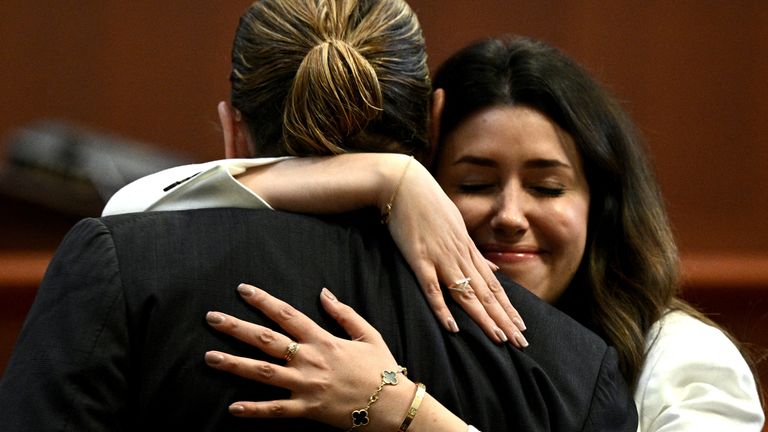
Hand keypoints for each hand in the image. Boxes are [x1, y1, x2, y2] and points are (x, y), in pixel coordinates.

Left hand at [204, 284, 417, 430]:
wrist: (392, 405)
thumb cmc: (381, 369)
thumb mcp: (367, 334)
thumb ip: (343, 313)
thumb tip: (323, 292)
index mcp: (323, 339)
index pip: (286, 314)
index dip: (263, 301)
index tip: (242, 290)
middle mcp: (310, 359)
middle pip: (266, 340)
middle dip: (237, 328)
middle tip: (212, 318)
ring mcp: (306, 385)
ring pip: (263, 372)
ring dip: (234, 364)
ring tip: (209, 357)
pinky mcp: (307, 409)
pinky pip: (276, 409)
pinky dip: (254, 409)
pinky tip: (232, 407)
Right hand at [383, 157, 527, 346]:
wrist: (405, 184)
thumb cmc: (429, 204)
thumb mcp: (459, 225)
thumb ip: (475, 251)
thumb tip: (494, 269)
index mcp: (468, 250)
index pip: (493, 285)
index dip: (508, 308)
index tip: (521, 327)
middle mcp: (460, 256)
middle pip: (486, 294)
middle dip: (504, 319)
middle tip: (521, 342)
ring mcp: (440, 258)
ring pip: (466, 294)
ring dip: (483, 318)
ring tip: (499, 338)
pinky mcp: (419, 259)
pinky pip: (432, 288)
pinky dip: (442, 308)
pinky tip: (452, 326)